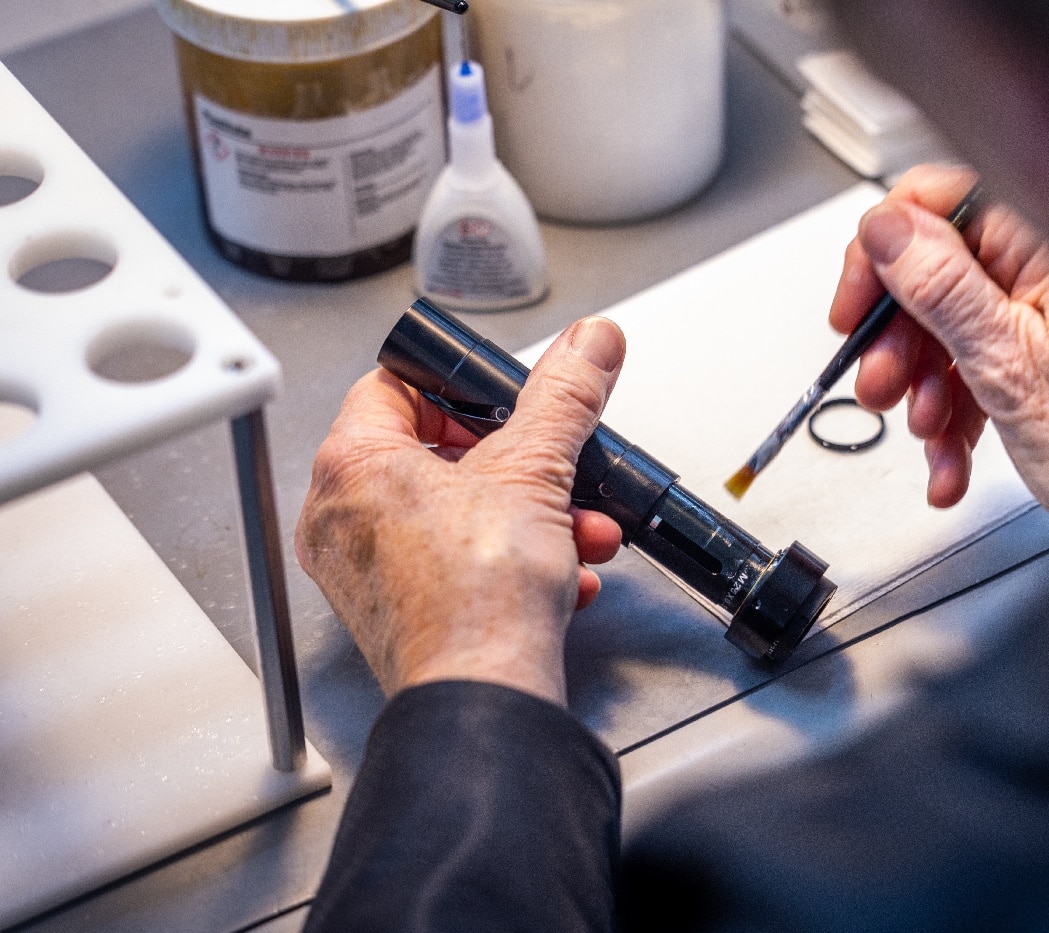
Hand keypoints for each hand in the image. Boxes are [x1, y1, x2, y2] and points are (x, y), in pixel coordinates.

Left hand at [294, 318, 626, 704]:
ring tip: (578, 526)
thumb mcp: (536, 469)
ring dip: (532, 515)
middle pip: (435, 455)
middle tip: (553, 465)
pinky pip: (456, 564)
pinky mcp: (398, 613)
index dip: (457, 385)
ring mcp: (365, 571)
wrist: (483, 693)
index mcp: (351, 465)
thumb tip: (589, 343)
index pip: (392, 385)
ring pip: (457, 515)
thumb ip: (564, 396)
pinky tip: (563, 571)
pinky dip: (512, 560)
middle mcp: (342, 517)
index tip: (501, 397)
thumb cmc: (476, 597)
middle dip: (519, 464)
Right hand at [831, 164, 1048, 531]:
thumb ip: (943, 290)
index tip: (857, 305)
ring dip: (920, 390)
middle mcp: (1045, 272)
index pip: (940, 203)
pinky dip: (951, 420)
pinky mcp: (1035, 363)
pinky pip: (968, 373)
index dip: (883, 251)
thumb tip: (888, 229)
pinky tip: (950, 462)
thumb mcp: (1010, 365)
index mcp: (1048, 248)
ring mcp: (1038, 319)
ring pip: (942, 332)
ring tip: (928, 433)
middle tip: (880, 384)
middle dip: (896, 339)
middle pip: (931, 274)